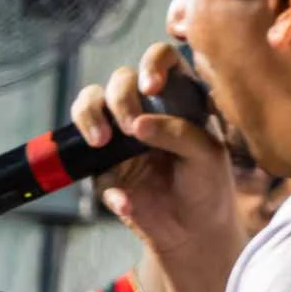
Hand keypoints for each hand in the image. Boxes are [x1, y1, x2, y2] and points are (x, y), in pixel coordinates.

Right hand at [71, 42, 238, 256]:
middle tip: (129, 126)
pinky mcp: (100, 163)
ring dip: (89, 115)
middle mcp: (145, 109)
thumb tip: (135, 124)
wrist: (191, 232)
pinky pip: (83, 156)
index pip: (161, 59)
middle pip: (119, 79)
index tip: (150, 87)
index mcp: (178, 98)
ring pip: (88, 103)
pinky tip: (124, 200)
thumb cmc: (207, 186)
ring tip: (101, 142)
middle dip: (119, 97)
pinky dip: (102, 178)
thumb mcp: (207, 155)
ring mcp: (118, 134)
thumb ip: (178, 132)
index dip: (152, 63)